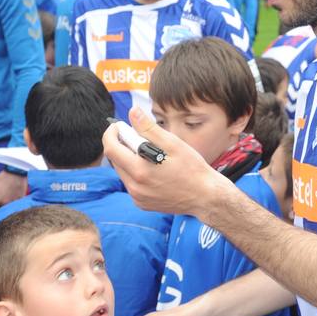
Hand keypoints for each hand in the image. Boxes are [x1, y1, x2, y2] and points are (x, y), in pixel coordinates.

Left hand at [0, 170, 26, 210]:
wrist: (16, 172)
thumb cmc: (3, 177)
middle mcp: (5, 203)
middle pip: (2, 211)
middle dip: (0, 211)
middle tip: (0, 209)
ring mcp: (14, 201)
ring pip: (10, 208)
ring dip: (8, 208)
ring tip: (8, 205)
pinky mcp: (21, 198)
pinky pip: (18, 204)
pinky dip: (16, 204)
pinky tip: (15, 201)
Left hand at [103, 106, 231, 217]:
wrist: (205, 197)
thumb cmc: (192, 169)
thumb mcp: (173, 144)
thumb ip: (149, 128)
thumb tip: (132, 112)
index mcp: (140, 170)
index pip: (111, 148)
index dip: (112, 133)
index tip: (119, 126)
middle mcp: (135, 187)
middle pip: (116, 160)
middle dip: (121, 145)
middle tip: (137, 136)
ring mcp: (138, 197)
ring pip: (123, 172)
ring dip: (129, 159)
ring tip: (149, 153)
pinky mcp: (142, 203)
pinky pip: (132, 184)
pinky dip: (136, 173)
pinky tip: (153, 169)